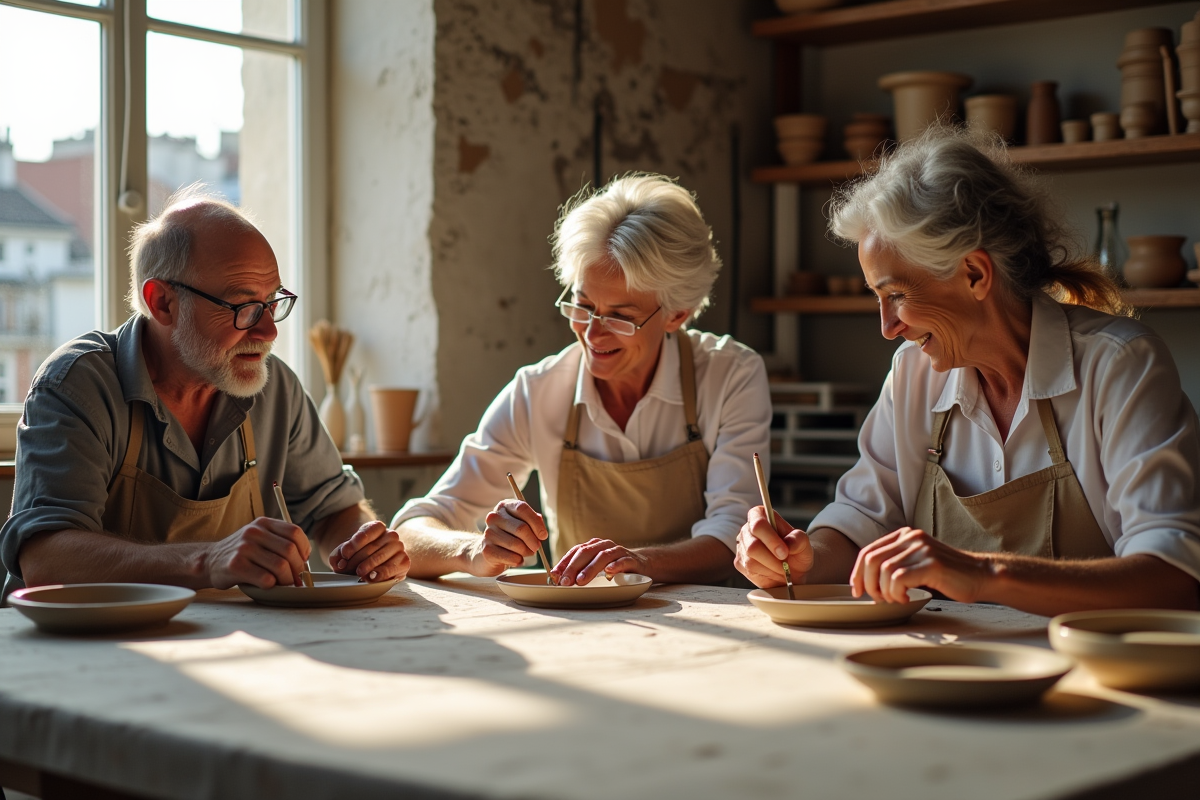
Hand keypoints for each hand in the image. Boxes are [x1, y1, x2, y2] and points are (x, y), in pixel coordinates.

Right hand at [206, 516, 310, 588]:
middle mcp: (254, 532)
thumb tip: (305, 559)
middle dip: (298, 568)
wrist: (209, 561)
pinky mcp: (236, 566)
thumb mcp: (259, 537)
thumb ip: (280, 541)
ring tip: (283, 583)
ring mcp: (244, 548)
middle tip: (296, 578)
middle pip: (290, 551)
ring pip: (280, 566)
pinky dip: (272, 585)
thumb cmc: (241, 552)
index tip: (303, 560)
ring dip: (286, 580)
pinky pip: (266, 579)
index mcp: (263, 523)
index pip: (295, 532)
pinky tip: (267, 584)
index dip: (304, 548)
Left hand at [330, 521, 408, 581]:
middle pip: (371, 547)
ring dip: (368, 566)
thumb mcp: (347, 552)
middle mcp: (391, 535)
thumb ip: (338, 555)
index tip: (344, 554)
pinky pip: (392, 568)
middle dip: (356, 559)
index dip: (354, 543)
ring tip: (359, 573)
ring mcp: (399, 548)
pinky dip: (381, 573)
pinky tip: (372, 577)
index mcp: (377, 527)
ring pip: (381, 557)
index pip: (367, 532)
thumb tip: (339, 563)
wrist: (377, 562)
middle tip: (346, 568)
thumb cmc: (360, 555)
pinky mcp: (404, 561)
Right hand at [468, 500, 547, 576]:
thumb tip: (541, 529)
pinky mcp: (487, 549)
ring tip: (525, 553)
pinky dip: (518, 560)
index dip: (536, 523)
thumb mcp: (520, 524)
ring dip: (526, 552)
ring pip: (517, 544)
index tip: (543, 535)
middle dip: (533, 541)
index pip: (522, 509)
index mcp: (504, 506)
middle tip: (536, 547)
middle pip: (521, 528)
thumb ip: (533, 522)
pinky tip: (516, 559)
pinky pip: (511, 557)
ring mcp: (489, 533)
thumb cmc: (507, 537)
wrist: (485, 553)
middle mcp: (494, 517)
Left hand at [552, 538, 645, 585]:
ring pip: (602, 557)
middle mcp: (604, 545)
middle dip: (573, 567)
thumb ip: (580, 570)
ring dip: (590, 569)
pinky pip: (622, 561)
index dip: (564, 562)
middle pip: (586, 553)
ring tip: (581, 580)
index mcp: (593, 546)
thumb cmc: (614, 566)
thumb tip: (559, 579)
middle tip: (565, 582)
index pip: (575, 551)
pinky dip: (615, 566)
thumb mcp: (596, 566)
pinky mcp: (631, 559)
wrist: (641, 563)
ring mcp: (618, 551)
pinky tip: (609, 572)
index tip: (554, 575)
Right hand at [734, 506, 812, 587]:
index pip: (758, 524)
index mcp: (759, 515)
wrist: (794, 568)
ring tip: (783, 568)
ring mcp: (741, 546)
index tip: (784, 552)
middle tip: (785, 563)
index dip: (771, 539)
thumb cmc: (796, 551)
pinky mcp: (740, 563)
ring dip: (771, 568)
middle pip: (752, 546)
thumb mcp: (804, 543)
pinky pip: (750, 571)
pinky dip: (766, 574)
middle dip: (772, 558)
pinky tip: (774, 571)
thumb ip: (799, 539)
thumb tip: (790, 543)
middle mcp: (747, 529)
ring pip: (751, 561)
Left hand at [850, 526, 991, 603]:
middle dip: (868, 584)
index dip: (857, 573)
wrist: (980, 575)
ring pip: (884, 571)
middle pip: (871, 560)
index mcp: (904, 535)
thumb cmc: (947, 575)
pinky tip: (906, 598)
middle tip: (878, 599)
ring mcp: (922, 549)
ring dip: (885, 591)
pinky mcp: (931, 563)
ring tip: (896, 599)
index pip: (868, 551)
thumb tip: (867, 583)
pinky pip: (900, 578)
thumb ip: (896, 564)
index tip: (857, 590)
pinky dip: (897, 592)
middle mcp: (911, 537)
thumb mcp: (916, 563)